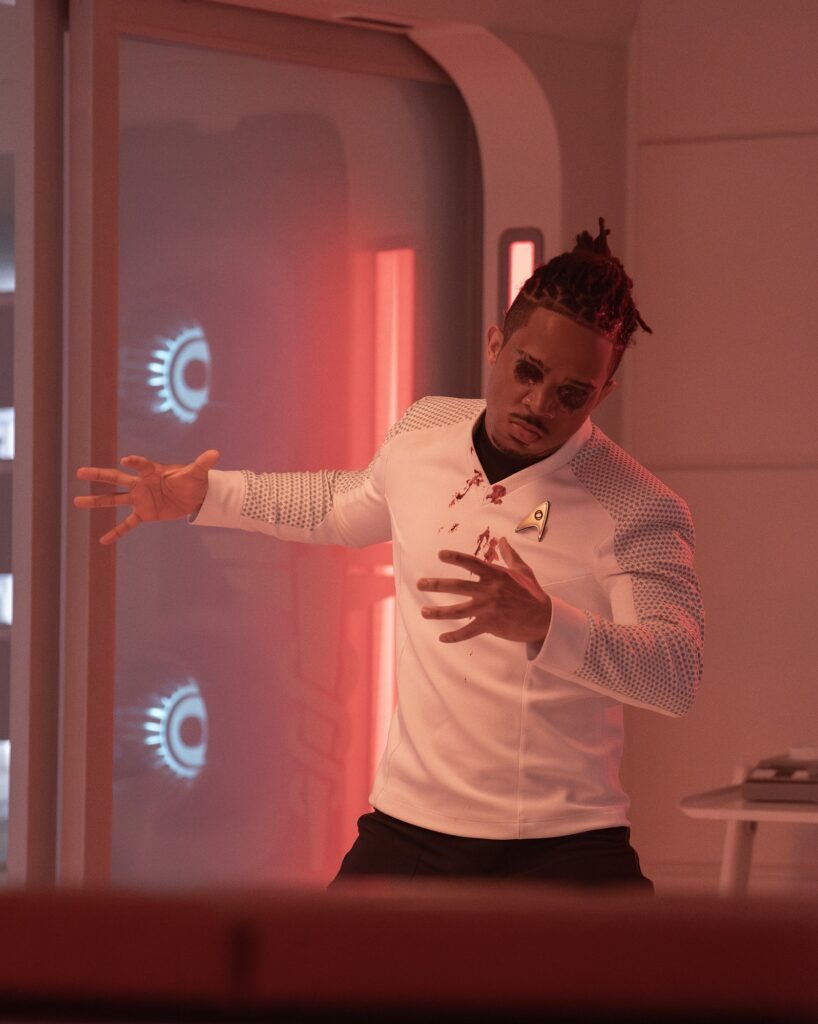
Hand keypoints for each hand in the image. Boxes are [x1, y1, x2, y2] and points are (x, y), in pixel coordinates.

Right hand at [74, 449, 220, 544]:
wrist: (193, 495)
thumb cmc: (192, 480)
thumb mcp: (198, 473)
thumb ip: (203, 463)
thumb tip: (216, 454)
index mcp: (153, 472)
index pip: (142, 466)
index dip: (136, 463)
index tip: (127, 461)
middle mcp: (141, 484)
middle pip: (116, 479)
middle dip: (99, 475)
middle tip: (80, 472)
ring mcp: (140, 499)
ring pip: (114, 500)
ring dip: (96, 501)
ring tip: (77, 501)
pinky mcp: (144, 514)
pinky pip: (128, 524)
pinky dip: (117, 532)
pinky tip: (103, 541)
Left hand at [417, 537, 550, 644]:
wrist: (544, 619)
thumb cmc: (533, 593)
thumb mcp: (523, 572)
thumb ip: (510, 556)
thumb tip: (503, 540)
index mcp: (496, 575)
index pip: (472, 563)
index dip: (455, 558)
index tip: (440, 555)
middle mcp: (489, 590)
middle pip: (457, 586)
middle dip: (436, 585)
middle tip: (419, 584)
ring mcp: (488, 608)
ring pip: (457, 611)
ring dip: (438, 612)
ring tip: (424, 612)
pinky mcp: (490, 625)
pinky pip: (467, 631)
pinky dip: (454, 636)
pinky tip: (442, 637)